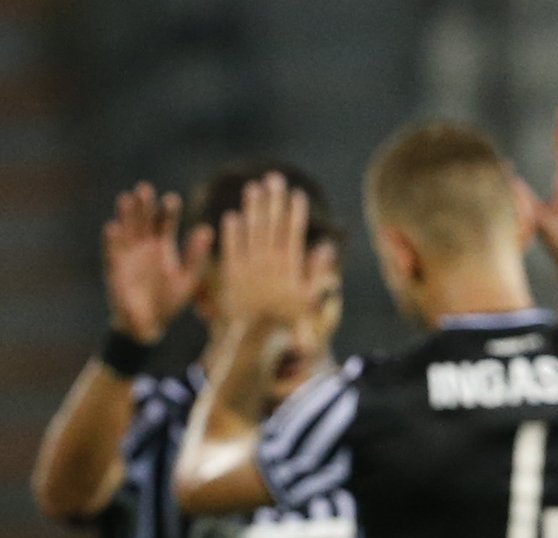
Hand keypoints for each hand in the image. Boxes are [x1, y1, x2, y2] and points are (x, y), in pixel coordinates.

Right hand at [103, 183, 209, 342]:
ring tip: (126, 199)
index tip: (171, 200)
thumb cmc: (170, 302)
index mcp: (162, 245)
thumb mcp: (189, 279)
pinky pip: (112, 253)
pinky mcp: (115, 270)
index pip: (165, 221)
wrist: (148, 326)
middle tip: (144, 189)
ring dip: (125, 215)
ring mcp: (128, 256)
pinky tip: (113, 227)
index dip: (168, 210)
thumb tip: (207, 230)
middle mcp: (144, 245)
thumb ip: (196, 256)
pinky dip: (111, 241)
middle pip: (143, 219)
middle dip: (143, 205)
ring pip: (126, 230)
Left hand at [213, 174, 334, 336]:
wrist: (254, 339)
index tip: (296, 193)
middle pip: (272, 224)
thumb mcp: (308, 300)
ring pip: (251, 231)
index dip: (294, 211)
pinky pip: (231, 248)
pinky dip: (231, 232)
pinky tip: (232, 216)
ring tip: (253, 188)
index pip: (293, 231)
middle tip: (274, 178)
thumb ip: (317, 272)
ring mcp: (249, 266)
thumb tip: (326, 246)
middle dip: (273, 199)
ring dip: (252, 208)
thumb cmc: (285, 322)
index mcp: (289, 266)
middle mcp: (269, 262)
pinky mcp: (231, 274)